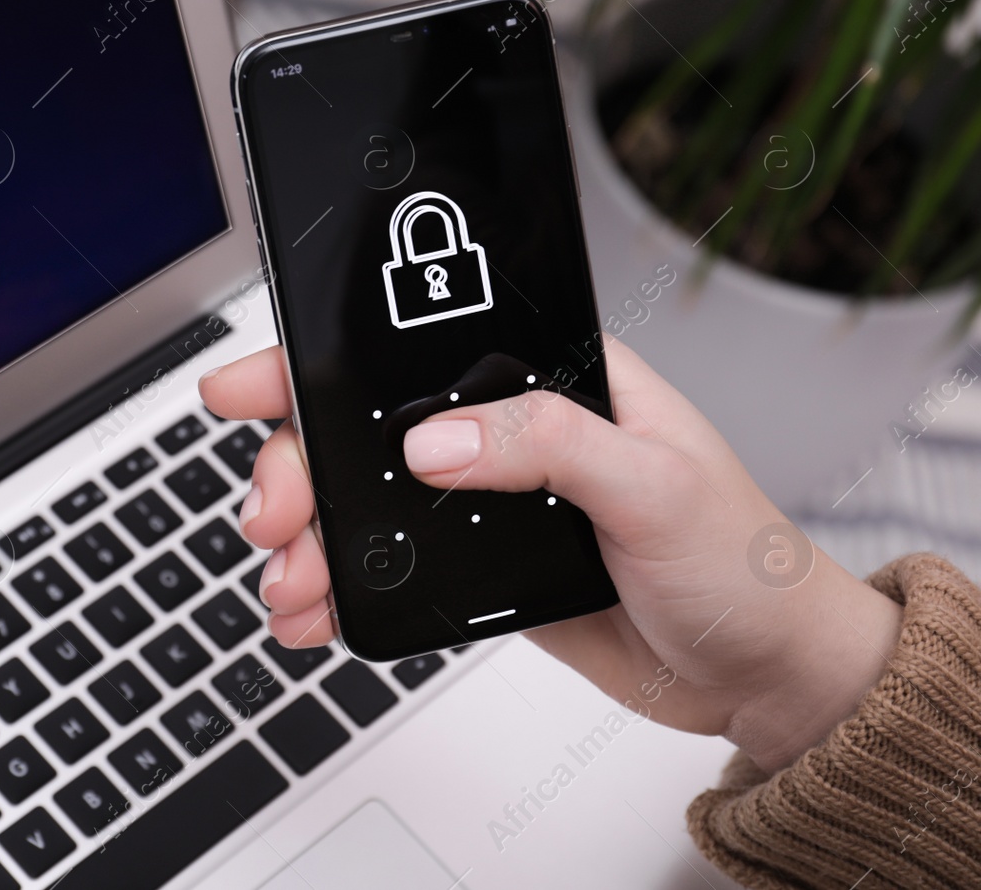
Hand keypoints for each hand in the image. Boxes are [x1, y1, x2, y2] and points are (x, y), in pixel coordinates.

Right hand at [200, 335, 903, 770]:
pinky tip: (314, 609)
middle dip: (302, 466)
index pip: (419, 345)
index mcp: (555, 377)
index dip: (324, 355)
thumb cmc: (742, 563)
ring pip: (366, 500)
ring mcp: (488, 501)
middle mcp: (510, 431)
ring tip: (290, 578)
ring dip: (312, 536)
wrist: (764, 675)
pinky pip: (389, 567)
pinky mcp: (480, 565)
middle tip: (274, 515)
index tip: (256, 383)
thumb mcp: (657, 486)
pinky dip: (341, 587)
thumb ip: (546, 447)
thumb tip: (435, 442)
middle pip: (367, 426)